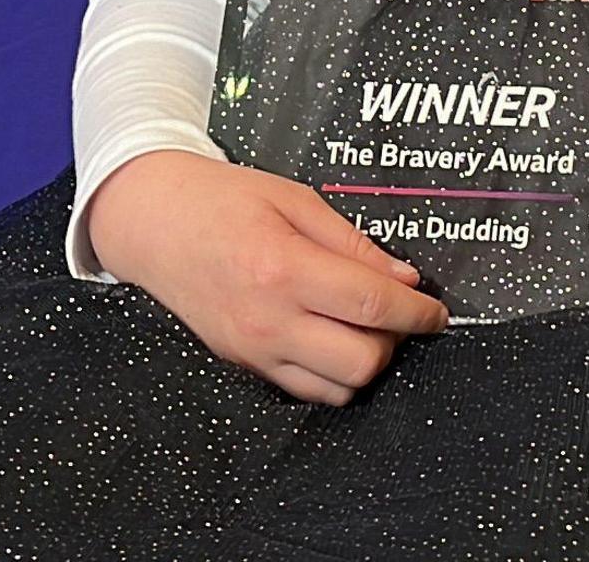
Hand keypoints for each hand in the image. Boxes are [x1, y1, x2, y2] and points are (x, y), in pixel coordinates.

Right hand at [80, 149, 449, 405]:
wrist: (151, 222)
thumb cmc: (220, 199)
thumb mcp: (294, 199)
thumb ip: (352, 243)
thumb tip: (403, 279)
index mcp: (283, 269)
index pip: (371, 307)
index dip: (417, 313)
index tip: (437, 312)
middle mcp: (267, 320)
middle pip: (362, 362)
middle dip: (394, 342)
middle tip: (396, 313)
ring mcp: (252, 351)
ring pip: (336, 389)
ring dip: (364, 362)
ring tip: (362, 326)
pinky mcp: (242, 365)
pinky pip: (304, 390)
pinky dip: (331, 374)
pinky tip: (331, 338)